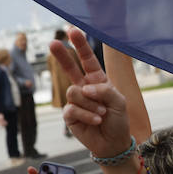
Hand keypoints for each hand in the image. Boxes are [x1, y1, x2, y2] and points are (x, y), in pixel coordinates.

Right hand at [57, 29, 131, 157]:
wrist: (113, 143)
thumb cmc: (118, 121)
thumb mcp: (119, 102)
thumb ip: (104, 90)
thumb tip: (83, 87)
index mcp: (97, 81)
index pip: (87, 60)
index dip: (80, 46)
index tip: (72, 30)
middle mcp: (84, 88)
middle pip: (70, 68)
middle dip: (62, 55)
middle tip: (53, 42)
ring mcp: (76, 101)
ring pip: (74, 92)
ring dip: (91, 104)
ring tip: (101, 114)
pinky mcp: (70, 115)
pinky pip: (73, 108)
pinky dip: (87, 114)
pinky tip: (96, 121)